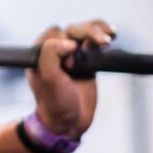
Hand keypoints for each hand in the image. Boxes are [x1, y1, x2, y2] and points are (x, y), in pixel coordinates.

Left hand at [26, 20, 114, 138]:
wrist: (69, 122)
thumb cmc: (54, 102)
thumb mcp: (47, 78)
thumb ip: (50, 54)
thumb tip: (69, 41)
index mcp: (40, 53)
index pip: (54, 33)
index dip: (64, 42)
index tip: (69, 62)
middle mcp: (55, 51)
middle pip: (73, 30)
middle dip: (89, 32)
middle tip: (103, 41)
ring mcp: (72, 55)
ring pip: (85, 32)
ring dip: (98, 31)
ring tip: (109, 37)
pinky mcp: (86, 61)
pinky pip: (94, 43)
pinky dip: (103, 36)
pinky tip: (112, 35)